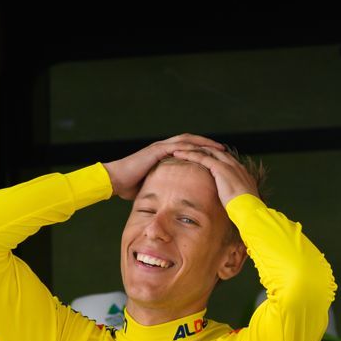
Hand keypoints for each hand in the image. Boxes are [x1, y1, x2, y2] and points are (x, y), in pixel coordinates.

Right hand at [102, 134, 225, 199]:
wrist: (116, 181)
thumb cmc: (130, 186)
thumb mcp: (152, 186)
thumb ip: (162, 188)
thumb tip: (171, 200)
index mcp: (165, 155)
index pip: (188, 149)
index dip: (203, 152)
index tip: (218, 157)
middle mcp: (164, 148)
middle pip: (191, 141)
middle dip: (208, 145)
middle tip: (224, 149)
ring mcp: (160, 147)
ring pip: (187, 140)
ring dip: (204, 143)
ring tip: (218, 148)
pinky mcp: (157, 150)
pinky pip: (178, 145)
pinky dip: (191, 146)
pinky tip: (202, 150)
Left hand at [169, 147, 259, 206]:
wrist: (250, 209)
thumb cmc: (246, 210)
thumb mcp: (240, 201)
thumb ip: (234, 197)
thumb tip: (229, 204)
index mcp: (241, 172)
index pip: (224, 159)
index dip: (212, 157)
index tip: (202, 158)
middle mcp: (235, 165)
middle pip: (215, 151)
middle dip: (201, 149)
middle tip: (188, 150)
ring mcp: (228, 165)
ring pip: (206, 152)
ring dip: (192, 150)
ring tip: (179, 150)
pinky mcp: (220, 168)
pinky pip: (202, 157)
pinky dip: (190, 155)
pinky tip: (179, 154)